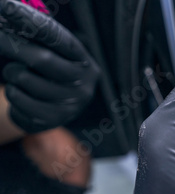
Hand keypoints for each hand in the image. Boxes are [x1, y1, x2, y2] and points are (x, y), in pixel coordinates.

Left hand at [0, 0, 99, 132]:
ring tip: (18, 75)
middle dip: (12, 45)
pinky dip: (12, 92)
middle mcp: (84, 83)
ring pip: (25, 79)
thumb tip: (9, 11)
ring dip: (12, 73)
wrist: (52, 110)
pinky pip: (18, 98)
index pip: (58, 37)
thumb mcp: (51, 53)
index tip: (7, 7)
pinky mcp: (54, 120)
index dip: (32, 21)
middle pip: (42, 59)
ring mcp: (71, 104)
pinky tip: (21, 92)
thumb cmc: (49, 75)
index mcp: (84, 60)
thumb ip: (37, 38)